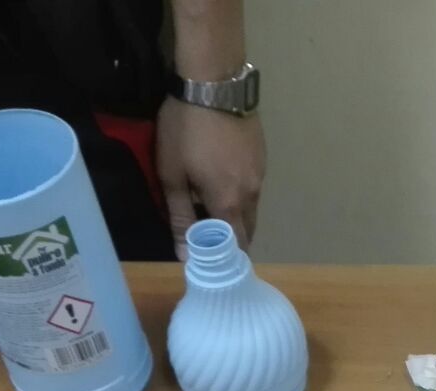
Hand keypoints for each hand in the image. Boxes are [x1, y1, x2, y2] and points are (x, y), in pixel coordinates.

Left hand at [155, 95, 265, 255]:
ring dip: (237, 216)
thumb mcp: (173, 175)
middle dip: (232, 240)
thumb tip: (185, 256)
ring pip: (251, 209)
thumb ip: (180, 218)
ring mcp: (260, 175)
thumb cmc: (186, 130)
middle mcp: (251, 196)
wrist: (214, 83)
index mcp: (228, 205)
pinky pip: (253, 187)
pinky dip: (241, 194)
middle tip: (211, 240)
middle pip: (248, 231)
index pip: (234, 247)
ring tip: (214, 208)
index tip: (211, 262)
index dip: (224, 258)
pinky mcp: (263, 156)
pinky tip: (224, 180)